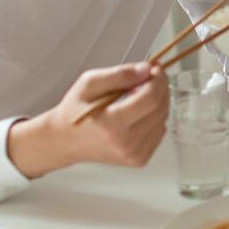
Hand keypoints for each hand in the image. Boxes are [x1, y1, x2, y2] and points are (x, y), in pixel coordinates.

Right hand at [7, 62, 169, 178]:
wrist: (65, 140)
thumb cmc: (74, 111)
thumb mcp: (90, 83)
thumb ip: (120, 74)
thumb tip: (146, 70)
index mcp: (111, 125)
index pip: (151, 98)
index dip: (158, 80)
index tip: (154, 69)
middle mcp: (125, 144)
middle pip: (160, 108)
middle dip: (160, 88)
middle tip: (148, 78)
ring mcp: (133, 154)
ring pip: (163, 118)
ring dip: (158, 101)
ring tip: (139, 95)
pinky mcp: (139, 159)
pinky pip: (160, 131)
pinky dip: (155, 117)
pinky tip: (139, 112)